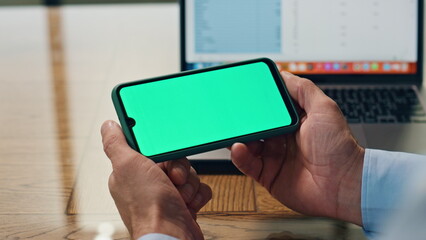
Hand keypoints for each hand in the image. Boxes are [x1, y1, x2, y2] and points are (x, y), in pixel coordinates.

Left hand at [101, 120, 211, 239]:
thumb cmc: (148, 208)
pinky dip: (198, 195)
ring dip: (189, 184)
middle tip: (174, 178)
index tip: (163, 154)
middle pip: (173, 159)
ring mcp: (166, 195)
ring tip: (180, 196)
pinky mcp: (182, 205)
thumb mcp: (127, 166)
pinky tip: (189, 203)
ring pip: (188, 173)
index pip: (151, 148)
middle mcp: (148, 184)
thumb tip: (108, 126)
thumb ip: (116, 143)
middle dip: (179, 168)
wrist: (171, 236)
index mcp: (131, 173)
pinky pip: (198, 188)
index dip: (161, 149)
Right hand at [231, 72, 364, 224]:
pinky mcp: (268, 175)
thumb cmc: (338, 148)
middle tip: (232, 111)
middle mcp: (283, 138)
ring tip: (233, 131)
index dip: (257, 99)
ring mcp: (274, 156)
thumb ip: (302, 89)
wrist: (343, 185)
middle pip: (255, 124)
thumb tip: (282, 74)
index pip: (270, 107)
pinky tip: (238, 147)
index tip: (243, 91)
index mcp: (295, 121)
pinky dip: (239, 155)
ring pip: (247, 143)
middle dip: (243, 118)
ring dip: (238, 136)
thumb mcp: (324, 108)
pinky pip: (247, 163)